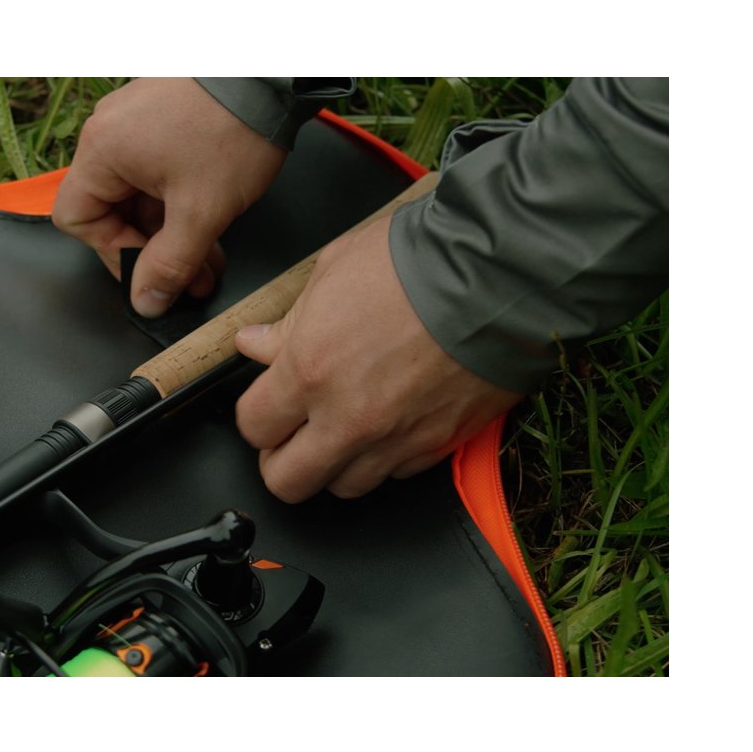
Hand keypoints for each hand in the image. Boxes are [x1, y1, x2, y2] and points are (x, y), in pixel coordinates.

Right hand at [52, 78, 285, 316]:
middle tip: (191, 279)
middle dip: (154, 252)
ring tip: (210, 261)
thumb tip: (146, 301)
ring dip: (173, 234)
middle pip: (112, 211)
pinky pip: (159, 174)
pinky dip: (181, 204)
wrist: (273, 74)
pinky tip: (212, 224)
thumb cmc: (232, 129)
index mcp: (102, 152)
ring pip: (141, 197)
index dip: (113, 254)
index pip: (78, 219)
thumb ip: (170, 264)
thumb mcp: (201, 212)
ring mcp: (138, 123)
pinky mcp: (166, 119)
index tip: (152, 273)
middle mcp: (111, 133)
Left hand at [234, 215, 522, 502]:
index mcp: (309, 371)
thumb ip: (288, 322)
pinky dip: (385, 457)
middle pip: (287, 482)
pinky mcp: (437, 447)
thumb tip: (256, 344)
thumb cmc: (419, 263)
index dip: (257, 416)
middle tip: (293, 432)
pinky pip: (396, 475)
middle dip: (281, 460)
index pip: (253, 426)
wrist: (499, 276)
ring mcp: (395, 440)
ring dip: (335, 463)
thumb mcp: (333, 272)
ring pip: (342, 488)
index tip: (268, 404)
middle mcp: (347, 418)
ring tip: (344, 426)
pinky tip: (391, 421)